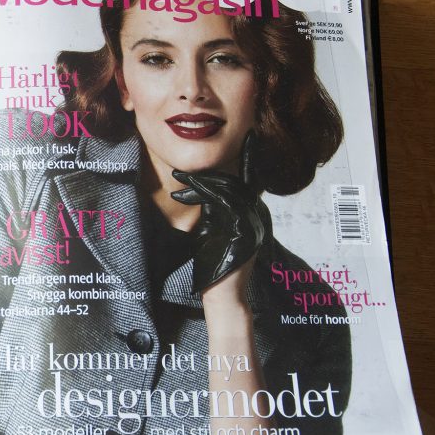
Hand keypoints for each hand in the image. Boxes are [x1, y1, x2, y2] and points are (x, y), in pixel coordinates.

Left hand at [170, 135, 270, 293]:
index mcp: (252, 215)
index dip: (248, 157)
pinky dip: (201, 195)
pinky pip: (221, 205)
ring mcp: (251, 225)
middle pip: (240, 180)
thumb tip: (203, 194)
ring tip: (178, 177)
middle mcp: (256, 217)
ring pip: (229, 190)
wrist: (224, 297)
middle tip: (187, 165)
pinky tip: (181, 195)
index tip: (242, 137)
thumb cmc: (215, 267)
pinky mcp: (241, 233)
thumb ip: (215, 212)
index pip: (250, 179)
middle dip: (214, 168)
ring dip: (201, 181)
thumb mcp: (215, 232)